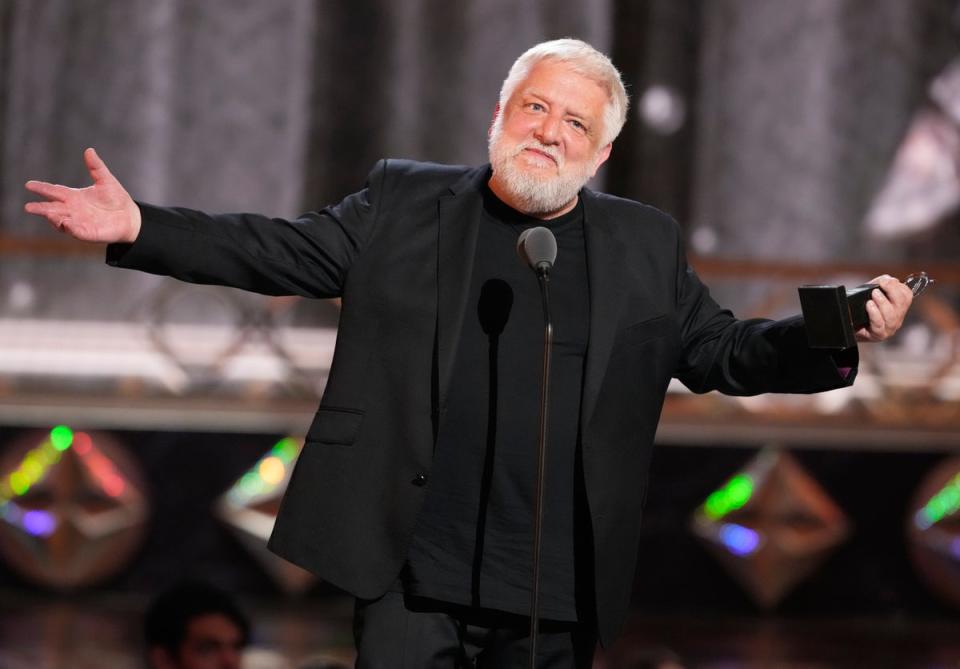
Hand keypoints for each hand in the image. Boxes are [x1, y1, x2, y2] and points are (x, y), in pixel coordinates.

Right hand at [24, 148, 141, 243]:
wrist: (129, 217)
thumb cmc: (115, 198)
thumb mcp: (105, 180)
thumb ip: (96, 167)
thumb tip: (89, 150)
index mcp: (73, 196)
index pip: (54, 191)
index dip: (42, 188)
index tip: (29, 185)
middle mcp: (72, 210)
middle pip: (52, 208)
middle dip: (41, 208)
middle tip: (28, 207)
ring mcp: (78, 222)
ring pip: (61, 221)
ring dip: (53, 218)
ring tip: (49, 214)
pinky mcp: (87, 233)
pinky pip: (76, 231)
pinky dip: (70, 228)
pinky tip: (66, 224)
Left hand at [854, 275, 912, 342]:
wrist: (849, 324)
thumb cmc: (861, 309)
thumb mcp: (870, 292)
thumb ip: (880, 283)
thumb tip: (887, 279)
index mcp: (898, 307)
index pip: (906, 296)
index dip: (898, 287)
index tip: (886, 281)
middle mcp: (897, 318)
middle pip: (902, 304)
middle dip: (892, 291)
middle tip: (881, 284)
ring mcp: (889, 328)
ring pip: (892, 315)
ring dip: (883, 302)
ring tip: (874, 294)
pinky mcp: (879, 335)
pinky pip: (879, 324)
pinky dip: (874, 313)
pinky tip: (869, 305)